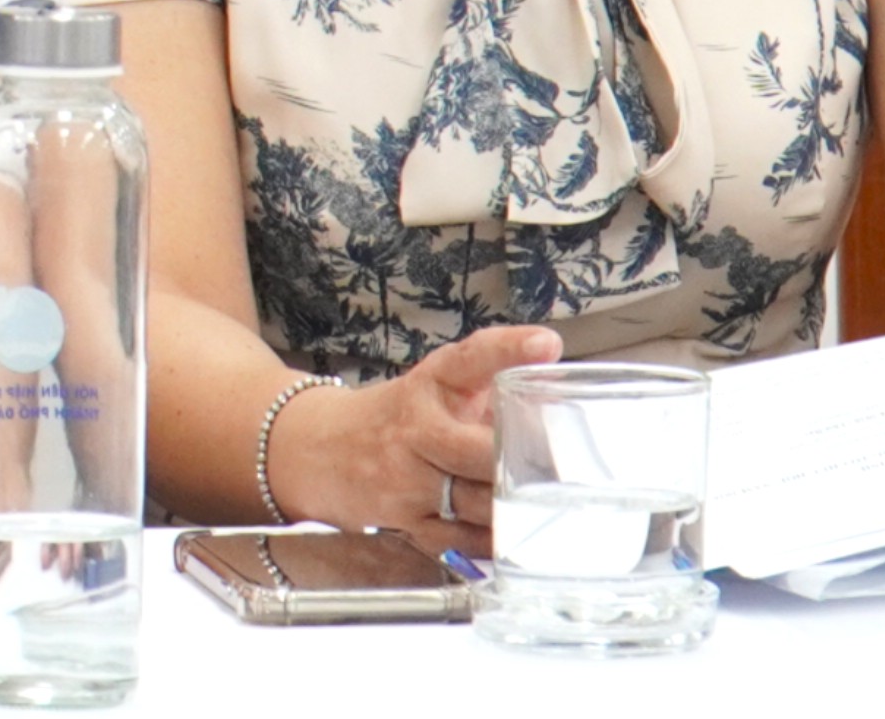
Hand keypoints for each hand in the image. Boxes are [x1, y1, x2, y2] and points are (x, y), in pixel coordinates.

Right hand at [302, 322, 558, 540]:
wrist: (317, 450)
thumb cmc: (396, 418)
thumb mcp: (437, 385)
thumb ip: (491, 377)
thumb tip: (554, 362)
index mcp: (428, 386)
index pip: (469, 361)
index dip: (508, 351)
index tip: (544, 344)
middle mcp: (415, 431)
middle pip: (482, 452)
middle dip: (524, 464)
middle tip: (567, 471)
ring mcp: (406, 481)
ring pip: (478, 504)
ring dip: (516, 508)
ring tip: (549, 508)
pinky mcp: (404, 522)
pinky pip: (463, 541)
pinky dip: (493, 540)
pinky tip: (512, 534)